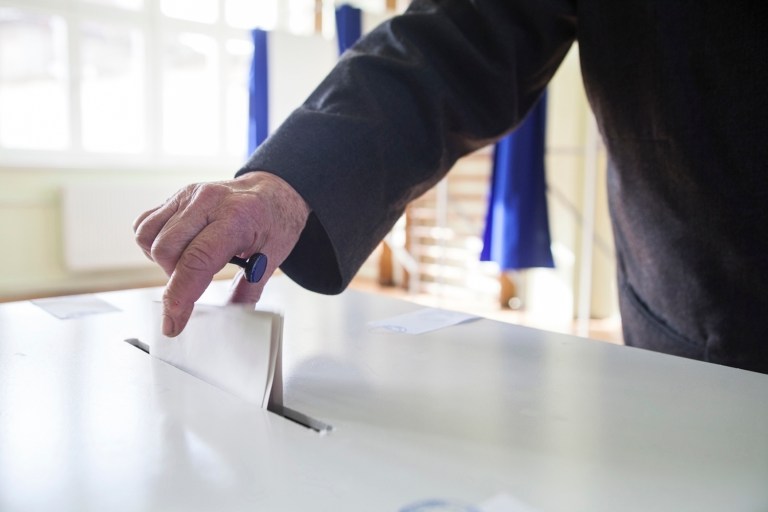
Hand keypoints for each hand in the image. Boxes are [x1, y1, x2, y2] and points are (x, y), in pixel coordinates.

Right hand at [133, 171, 309, 336]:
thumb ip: (248, 290)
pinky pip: (145, 225)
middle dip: (175, 279)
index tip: (173, 323)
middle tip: (197, 282)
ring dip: (163, 261)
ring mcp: (189, 195)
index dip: (180, 296)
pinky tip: (177, 248)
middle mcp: (208, 201)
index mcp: (237, 217)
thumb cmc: (275, 221)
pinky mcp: (176, 196)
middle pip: (166, 251)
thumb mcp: (273, 257)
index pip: (196, 260)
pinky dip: (153, 244)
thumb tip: (228, 319)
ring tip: (189, 263)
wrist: (273, 191)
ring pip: (149, 238)